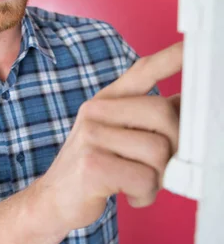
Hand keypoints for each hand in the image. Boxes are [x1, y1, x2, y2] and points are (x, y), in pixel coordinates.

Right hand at [40, 42, 182, 231]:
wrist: (52, 198)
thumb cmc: (93, 167)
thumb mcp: (116, 134)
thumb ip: (147, 119)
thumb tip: (185, 105)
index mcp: (106, 101)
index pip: (143, 71)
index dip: (170, 58)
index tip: (191, 45)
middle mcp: (96, 112)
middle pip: (164, 114)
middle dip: (175, 147)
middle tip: (162, 167)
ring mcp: (91, 137)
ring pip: (159, 151)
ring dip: (158, 178)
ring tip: (138, 183)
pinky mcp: (92, 166)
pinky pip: (145, 179)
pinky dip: (146, 195)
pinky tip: (131, 195)